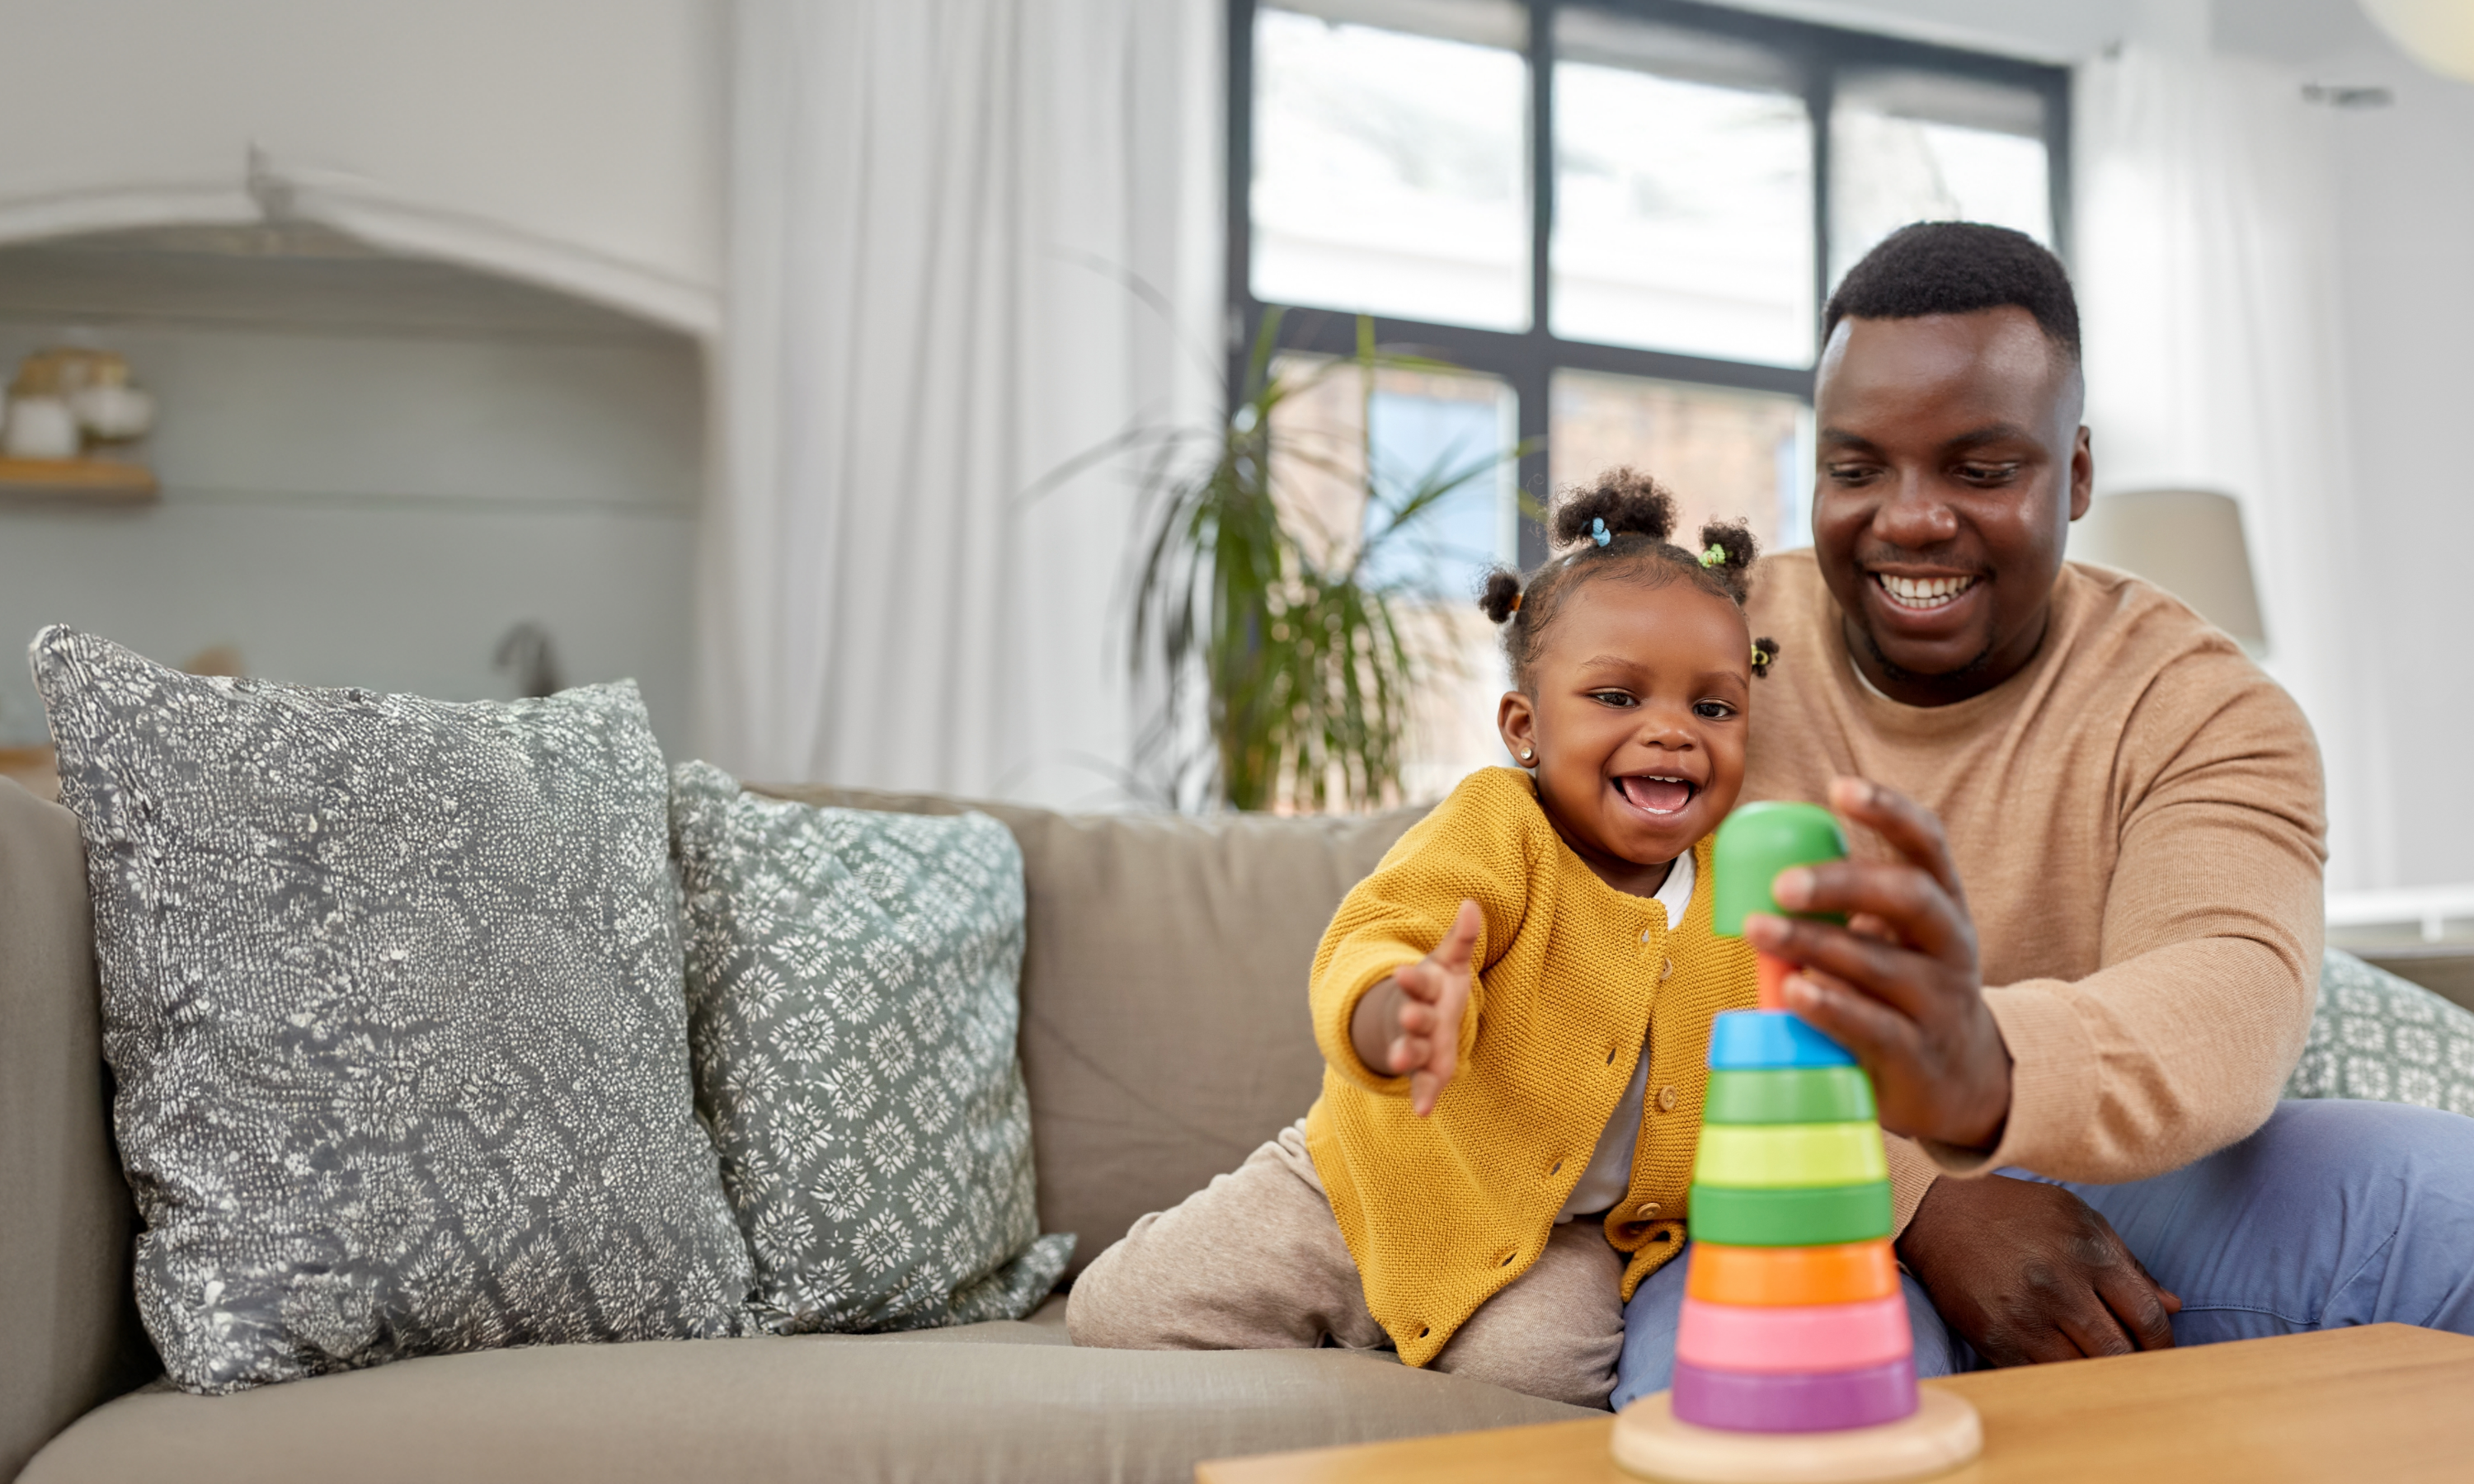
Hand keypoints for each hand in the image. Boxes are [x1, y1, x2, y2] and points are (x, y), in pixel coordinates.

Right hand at [1348, 899, 1479, 1116]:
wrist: (1416, 1018)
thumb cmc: (1438, 987)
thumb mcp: (1451, 962)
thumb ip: (1461, 938)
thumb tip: (1471, 904)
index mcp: (1423, 988)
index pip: (1417, 982)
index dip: (1409, 979)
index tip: (1400, 972)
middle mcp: (1417, 1017)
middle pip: (1413, 1018)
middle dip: (1410, 1019)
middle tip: (1406, 1017)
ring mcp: (1420, 1045)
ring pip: (1413, 1051)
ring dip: (1406, 1055)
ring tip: (1398, 1061)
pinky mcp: (1428, 1070)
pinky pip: (1424, 1083)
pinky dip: (1422, 1096)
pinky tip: (1422, 1111)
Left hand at [1744, 776, 2011, 1150]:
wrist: (1962, 1080)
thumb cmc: (1903, 991)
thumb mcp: (1892, 939)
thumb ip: (1843, 905)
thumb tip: (1756, 862)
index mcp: (1941, 903)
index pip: (1928, 843)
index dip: (1889, 810)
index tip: (1840, 787)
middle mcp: (1951, 944)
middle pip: (1910, 898)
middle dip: (1845, 883)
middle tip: (1783, 884)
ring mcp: (1941, 1002)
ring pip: (1882, 964)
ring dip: (1815, 944)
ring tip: (1760, 930)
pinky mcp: (1920, 1056)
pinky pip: (1877, 1028)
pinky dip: (1833, 1007)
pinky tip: (1796, 991)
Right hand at [1898, 1173, 2181, 1365]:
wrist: (1937, 1211)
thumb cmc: (2014, 1211)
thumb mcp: (2078, 1219)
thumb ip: (2128, 1263)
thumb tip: (2173, 1307)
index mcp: (2089, 1253)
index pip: (2148, 1318)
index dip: (2162, 1344)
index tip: (2159, 1352)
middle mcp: (2060, 1286)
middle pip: (2119, 1352)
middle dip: (2133, 1364)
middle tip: (2134, 1367)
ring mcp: (2024, 1315)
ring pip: (2082, 1371)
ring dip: (2095, 1374)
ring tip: (2097, 1367)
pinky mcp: (1993, 1337)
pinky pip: (2041, 1376)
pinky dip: (2056, 1377)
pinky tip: (2058, 1365)